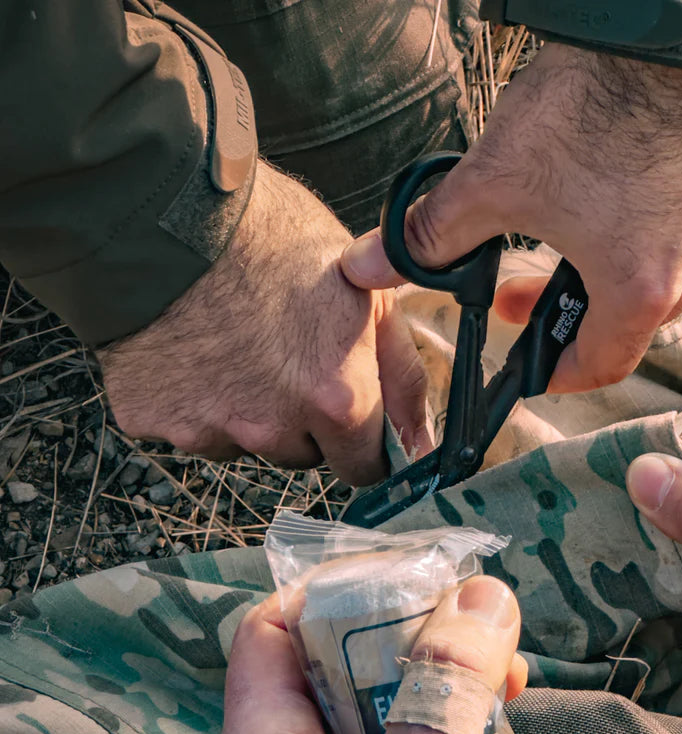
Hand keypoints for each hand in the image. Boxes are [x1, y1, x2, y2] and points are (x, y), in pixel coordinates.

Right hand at [97, 161, 430, 485]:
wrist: (165, 207)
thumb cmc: (271, 238)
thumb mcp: (367, 295)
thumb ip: (401, 378)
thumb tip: (419, 442)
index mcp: (335, 401)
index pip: (362, 468)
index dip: (359, 441)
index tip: (349, 415)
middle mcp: (272, 428)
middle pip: (302, 455)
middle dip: (303, 421)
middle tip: (286, 354)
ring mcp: (208, 429)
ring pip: (244, 442)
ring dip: (247, 410)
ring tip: (235, 342)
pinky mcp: (153, 420)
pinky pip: (188, 427)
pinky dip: (194, 399)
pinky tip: (194, 347)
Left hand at [213, 576, 526, 733]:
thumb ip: (449, 686)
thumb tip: (483, 593)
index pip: (273, 626)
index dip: (332, 587)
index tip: (409, 575)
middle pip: (337, 662)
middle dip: (415, 640)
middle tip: (480, 635)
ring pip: (379, 712)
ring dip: (445, 694)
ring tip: (506, 694)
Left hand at [341, 44, 681, 391]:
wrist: (663, 28)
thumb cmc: (591, 107)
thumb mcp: (492, 184)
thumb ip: (429, 237)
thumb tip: (370, 266)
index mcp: (638, 290)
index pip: (601, 366)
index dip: (558, 373)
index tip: (530, 362)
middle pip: (625, 324)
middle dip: (565, 316)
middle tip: (518, 294)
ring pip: (660, 278)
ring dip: (606, 275)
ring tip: (564, 240)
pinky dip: (651, 234)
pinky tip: (618, 202)